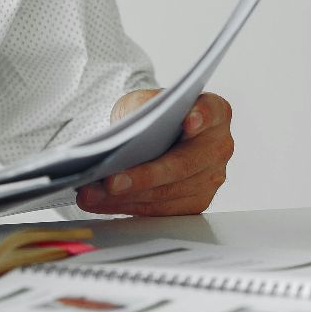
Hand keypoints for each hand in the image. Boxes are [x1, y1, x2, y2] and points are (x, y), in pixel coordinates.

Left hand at [75, 89, 232, 215]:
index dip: (201, 117)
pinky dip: (125, 207)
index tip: (187, 121)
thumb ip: (140, 109)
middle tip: (110, 181)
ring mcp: (210, 178)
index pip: (211, 112)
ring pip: (167, 193)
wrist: (152, 135)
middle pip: (182, 164)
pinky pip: (159, 210)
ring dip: (127, 197)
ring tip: (92, 194)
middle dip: (144, 176)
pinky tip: (100, 202)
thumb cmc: (150, 115)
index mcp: (215, 112)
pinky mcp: (195, 203)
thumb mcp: (141, 101)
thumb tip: (125, 131)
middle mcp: (218, 147)